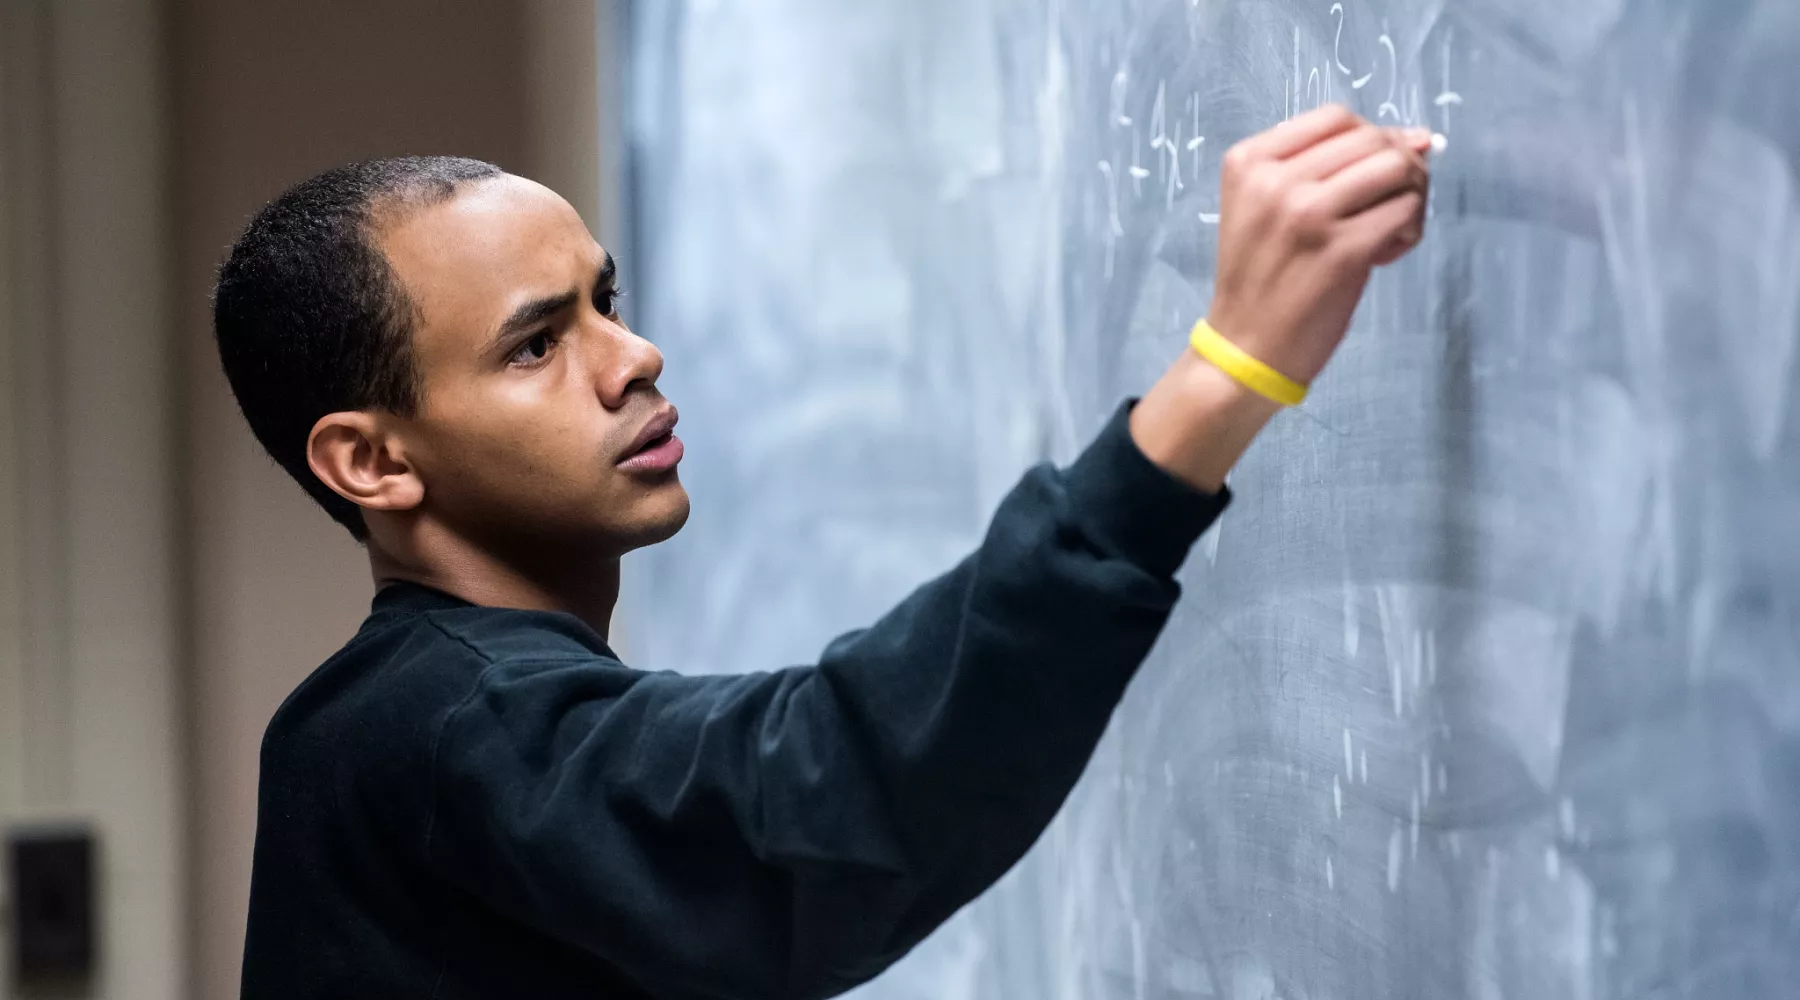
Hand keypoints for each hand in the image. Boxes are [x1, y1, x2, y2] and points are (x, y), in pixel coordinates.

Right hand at [1128, 106, 1431, 493]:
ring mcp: (1309, 213)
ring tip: (1390, 228)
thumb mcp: (1264, 208)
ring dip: (1411, 194)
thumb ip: (1323, 169)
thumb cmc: (1261, 279)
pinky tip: (1385, 254)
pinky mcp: (1343, 250)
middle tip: (1389, 205)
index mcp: (1249, 162)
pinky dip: (1409, 228)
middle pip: (1372, 138)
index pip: (1334, 118)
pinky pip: (1407, 210)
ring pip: (1398, 167)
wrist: (1246, 348)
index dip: (1369, 138)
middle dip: (1397, 166)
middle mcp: (1275, 181)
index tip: (1369, 176)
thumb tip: (1420, 138)